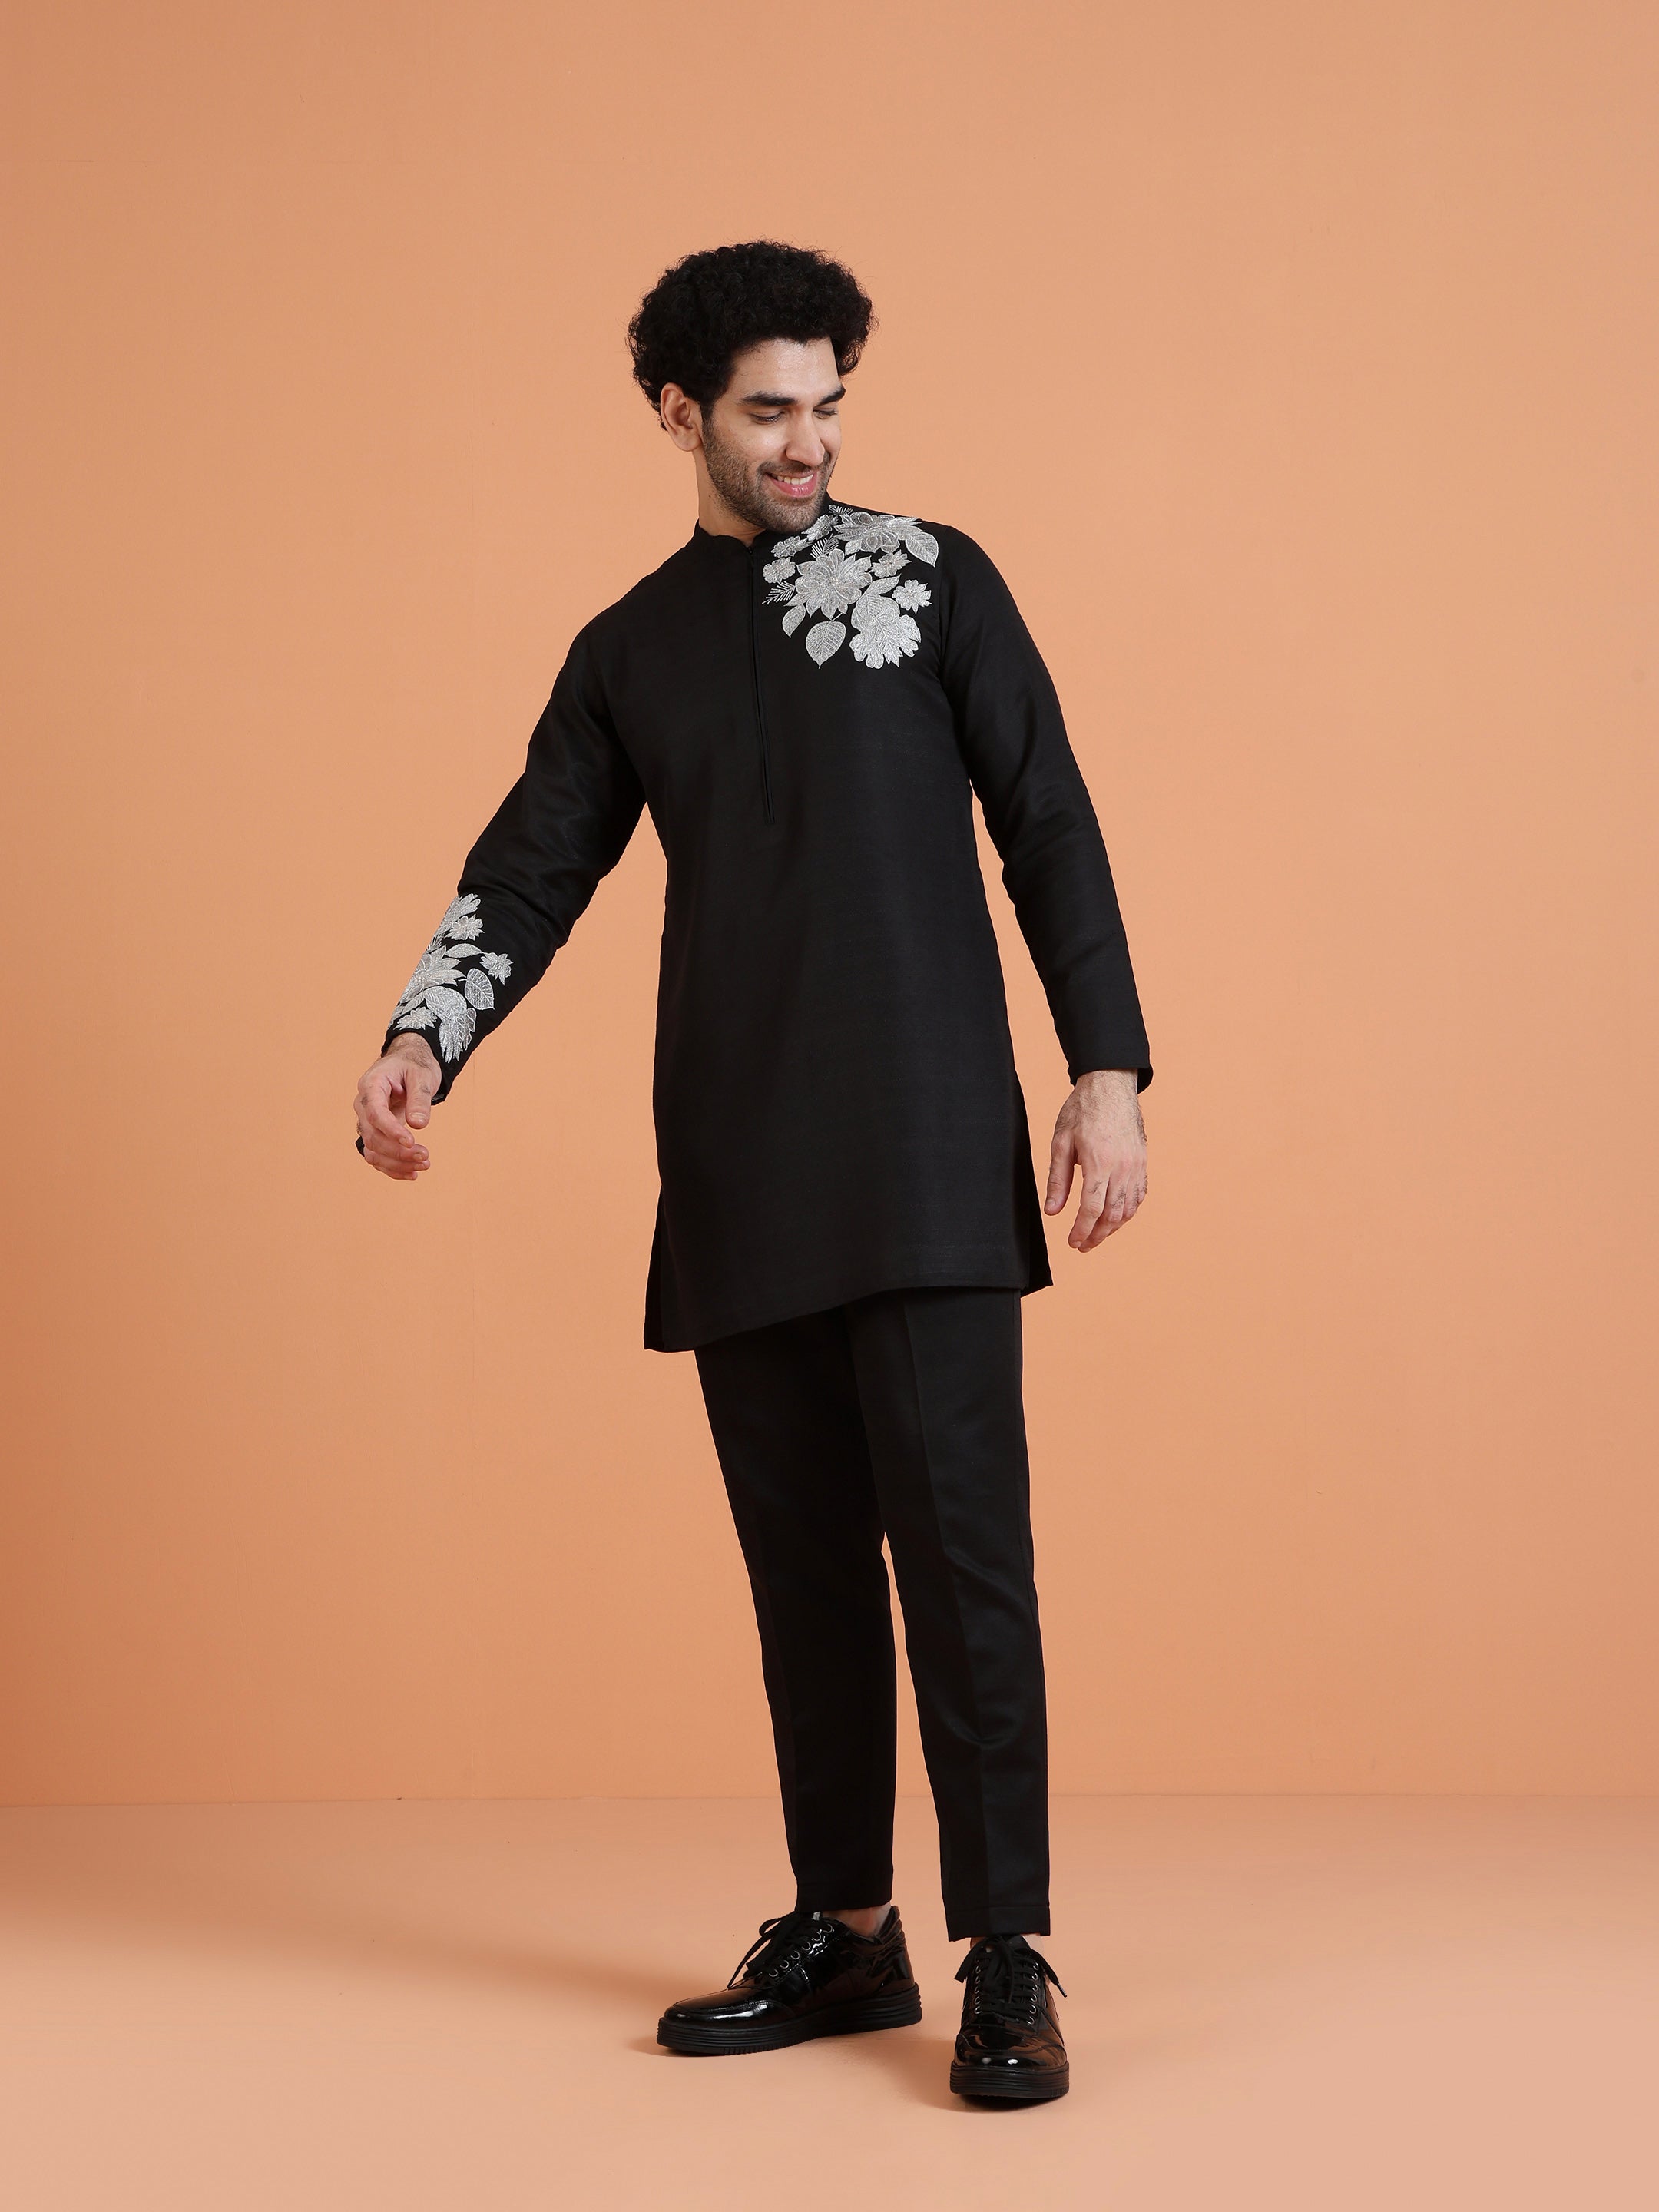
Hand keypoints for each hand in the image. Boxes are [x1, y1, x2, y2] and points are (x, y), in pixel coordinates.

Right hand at [355, 1033, 440, 1179]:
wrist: (407, 1063)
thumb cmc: (413, 1066)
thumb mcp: (421, 1075)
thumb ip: (419, 1098)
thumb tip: (418, 1124)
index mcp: (371, 1085)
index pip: (375, 1113)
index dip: (391, 1131)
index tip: (411, 1142)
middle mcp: (363, 1105)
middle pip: (372, 1136)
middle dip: (398, 1151)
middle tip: (426, 1156)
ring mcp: (367, 1120)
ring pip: (372, 1150)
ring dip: (396, 1163)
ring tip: (424, 1165)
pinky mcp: (375, 1132)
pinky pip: (377, 1155)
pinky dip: (392, 1167)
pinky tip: (412, 1173)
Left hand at [1044, 1068, 1146, 1250]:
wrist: (1111, 1085)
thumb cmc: (1082, 1110)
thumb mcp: (1061, 1142)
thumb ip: (1058, 1179)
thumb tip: (1052, 1211)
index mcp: (1099, 1161)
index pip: (1091, 1208)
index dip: (1081, 1230)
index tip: (1072, 1243)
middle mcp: (1123, 1167)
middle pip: (1113, 1214)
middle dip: (1097, 1235)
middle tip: (1082, 1246)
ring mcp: (1137, 1165)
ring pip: (1129, 1208)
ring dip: (1113, 1227)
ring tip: (1097, 1235)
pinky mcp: (1143, 1161)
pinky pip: (1139, 1195)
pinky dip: (1128, 1211)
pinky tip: (1116, 1216)